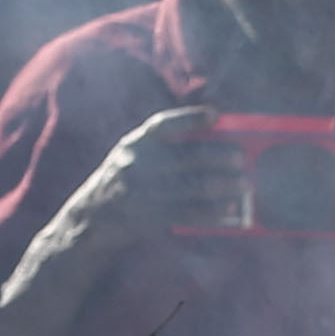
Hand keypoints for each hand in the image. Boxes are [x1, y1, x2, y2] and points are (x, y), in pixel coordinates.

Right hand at [30, 106, 246, 270]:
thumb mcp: (131, 158)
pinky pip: (188, 213)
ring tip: (245, 184)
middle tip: (243, 158)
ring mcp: (141, 192)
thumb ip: (161, 148)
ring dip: (224, 185)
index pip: (163, 124)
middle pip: (187, 156)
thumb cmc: (122, 183)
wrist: (89, 220)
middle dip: (220, 156)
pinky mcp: (148, 217)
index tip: (215, 114)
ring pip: (193, 186)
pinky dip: (213, 211)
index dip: (190, 118)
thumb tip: (214, 140)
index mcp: (133, 144)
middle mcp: (135, 164)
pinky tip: (231, 209)